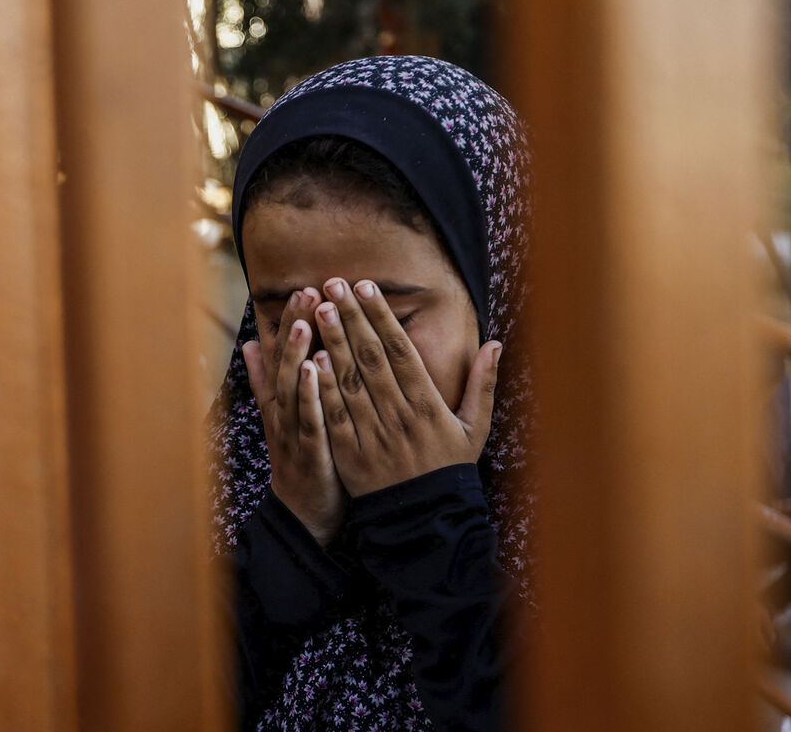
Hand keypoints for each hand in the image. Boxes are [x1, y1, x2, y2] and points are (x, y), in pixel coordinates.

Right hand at [242, 288, 347, 545]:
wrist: (305, 517)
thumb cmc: (302, 460)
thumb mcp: (283, 416)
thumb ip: (266, 380)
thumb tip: (251, 342)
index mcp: (279, 402)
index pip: (280, 356)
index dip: (288, 323)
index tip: (301, 289)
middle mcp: (281, 413)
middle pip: (284, 364)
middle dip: (293, 327)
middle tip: (306, 292)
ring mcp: (293, 432)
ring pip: (292, 388)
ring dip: (296, 354)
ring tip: (305, 321)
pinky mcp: (309, 453)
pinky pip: (308, 420)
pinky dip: (311, 394)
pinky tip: (318, 370)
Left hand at [311, 278, 501, 496]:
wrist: (426, 520)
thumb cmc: (450, 469)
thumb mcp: (475, 428)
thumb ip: (482, 383)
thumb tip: (496, 342)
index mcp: (428, 404)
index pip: (400, 350)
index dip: (381, 316)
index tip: (366, 287)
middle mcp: (399, 414)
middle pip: (370, 357)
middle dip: (350, 318)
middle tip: (332, 284)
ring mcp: (373, 433)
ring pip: (349, 380)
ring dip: (332, 343)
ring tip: (317, 310)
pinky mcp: (351, 453)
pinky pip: (335, 414)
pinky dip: (322, 387)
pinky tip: (310, 359)